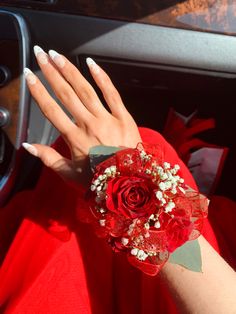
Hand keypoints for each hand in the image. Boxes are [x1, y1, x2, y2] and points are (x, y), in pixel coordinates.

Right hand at [23, 46, 140, 185]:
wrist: (129, 180)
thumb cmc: (99, 178)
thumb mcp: (70, 174)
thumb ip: (49, 159)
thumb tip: (28, 146)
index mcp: (74, 139)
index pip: (51, 110)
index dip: (38, 91)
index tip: (29, 76)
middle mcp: (89, 125)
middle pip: (66, 94)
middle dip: (51, 72)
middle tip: (41, 54)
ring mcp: (107, 119)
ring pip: (85, 90)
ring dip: (70, 71)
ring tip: (58, 56)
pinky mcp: (124, 117)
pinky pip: (112, 93)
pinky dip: (102, 78)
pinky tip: (91, 63)